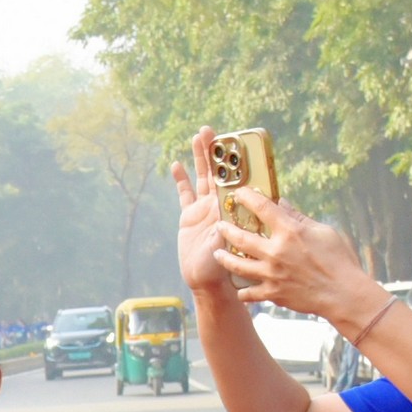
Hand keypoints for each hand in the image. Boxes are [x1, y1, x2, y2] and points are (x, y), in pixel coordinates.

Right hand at [171, 131, 240, 301]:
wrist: (206, 280)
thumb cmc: (224, 268)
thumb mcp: (227, 249)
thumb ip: (224, 233)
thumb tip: (223, 220)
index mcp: (232, 208)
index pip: (235, 178)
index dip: (234, 161)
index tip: (233, 142)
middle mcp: (220, 203)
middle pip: (218, 171)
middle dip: (215, 151)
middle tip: (211, 130)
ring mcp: (204, 207)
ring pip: (202, 176)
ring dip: (200, 157)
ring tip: (198, 136)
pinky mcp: (190, 215)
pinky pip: (185, 193)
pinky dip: (181, 180)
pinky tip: (176, 165)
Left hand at [209, 185, 385, 330]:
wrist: (343, 294)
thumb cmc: (338, 260)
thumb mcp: (323, 231)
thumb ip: (299, 218)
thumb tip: (282, 204)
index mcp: (290, 232)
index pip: (263, 208)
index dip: (248, 197)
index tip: (239, 193)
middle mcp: (275, 252)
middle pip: (241, 237)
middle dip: (226, 229)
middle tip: (219, 225)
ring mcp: (271, 274)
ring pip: (237, 265)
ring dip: (224, 258)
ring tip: (217, 253)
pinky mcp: (272, 293)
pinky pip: (249, 292)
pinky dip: (242, 291)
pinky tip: (239, 288)